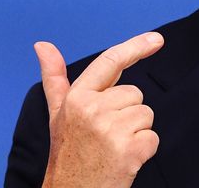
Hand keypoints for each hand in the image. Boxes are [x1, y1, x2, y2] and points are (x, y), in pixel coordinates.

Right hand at [35, 32, 164, 187]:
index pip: (110, 61)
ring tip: (113, 147)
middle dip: (127, 113)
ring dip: (136, 132)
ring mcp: (111, 129)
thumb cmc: (67, 152)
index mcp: (76, 97)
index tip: (156, 39)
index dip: (136, 46)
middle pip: (135, 94)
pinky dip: (144, 150)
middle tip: (106, 135)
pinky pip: (153, 137)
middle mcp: (92, 109)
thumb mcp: (58, 113)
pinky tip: (124, 159)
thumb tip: (42, 44)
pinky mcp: (129, 150)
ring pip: (145, 114)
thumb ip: (54, 77)